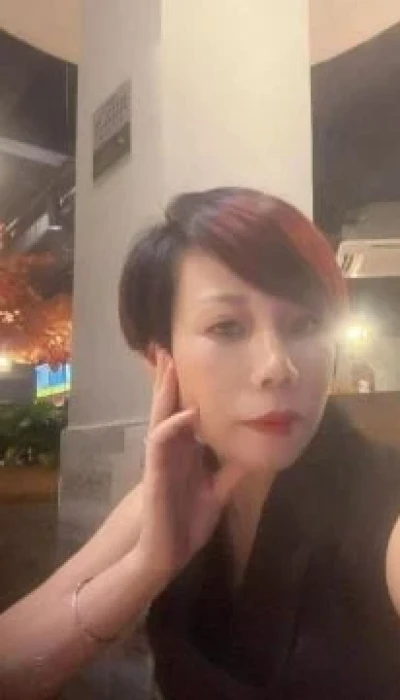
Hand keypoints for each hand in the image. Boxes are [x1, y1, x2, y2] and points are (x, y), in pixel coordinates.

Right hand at [136, 349, 242, 585]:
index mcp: (183, 452)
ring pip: (160, 417)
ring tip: (167, 364)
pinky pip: (160, 444)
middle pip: (167, 406)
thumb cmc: (186, 521)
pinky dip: (173, 426)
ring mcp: (160, 459)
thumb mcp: (216, 493)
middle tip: (165, 348)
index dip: (182, 388)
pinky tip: (187, 413)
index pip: (182, 412)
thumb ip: (229, 473)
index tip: (185, 361)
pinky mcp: (154, 473)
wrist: (167, 553)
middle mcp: (170, 449)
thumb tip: (250, 455)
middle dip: (167, 379)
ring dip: (163, 391)